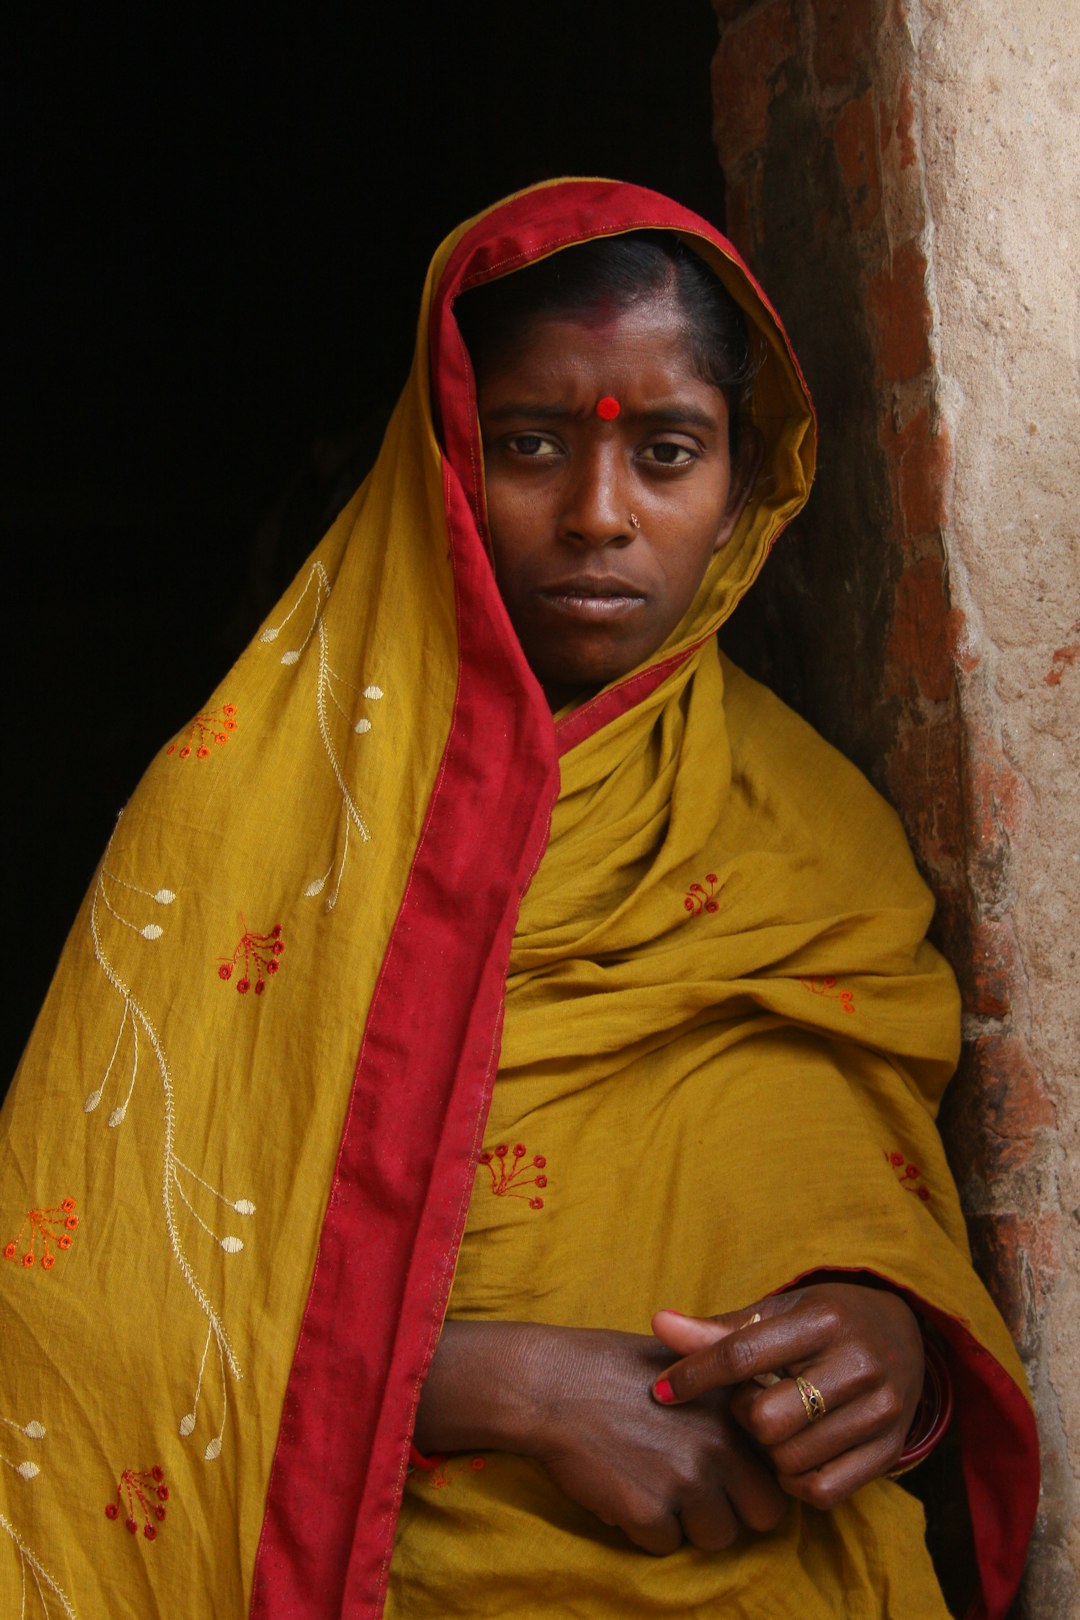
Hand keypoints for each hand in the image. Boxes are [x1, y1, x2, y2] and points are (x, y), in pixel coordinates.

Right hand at [414, 1319, 785, 1554]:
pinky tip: (625, 1490)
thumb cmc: (611, 1365)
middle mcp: (719, 1444)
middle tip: (701, 1492)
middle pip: (762, 1515)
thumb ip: (725, 1380)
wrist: (549, 1384)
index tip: (734, 1475)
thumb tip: (766, 1400)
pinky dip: (646, 1528)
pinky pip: (665, 1546)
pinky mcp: (648, 1512)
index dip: (756, 1476)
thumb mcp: (679, 1356)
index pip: (777, 1469)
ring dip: (691, 1523)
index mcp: (732, 1406)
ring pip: (717, 1537)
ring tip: (658, 1487)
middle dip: (736, 1509)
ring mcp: (685, 1481)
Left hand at [651, 1282, 924, 1509]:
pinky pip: (823, 1490)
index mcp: (823, 1319)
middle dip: (744, 1417)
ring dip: (768, 1451)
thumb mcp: (777, 1312)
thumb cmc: (823, 1320)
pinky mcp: (890, 1450)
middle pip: (765, 1420)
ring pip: (791, 1460)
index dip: (694, 1376)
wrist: (904, 1331)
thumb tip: (658, 1323)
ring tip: (773, 1425)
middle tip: (748, 1403)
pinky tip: (793, 1454)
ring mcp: (881, 1410)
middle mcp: (858, 1363)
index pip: (742, 1355)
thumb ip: (720, 1328)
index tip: (661, 1391)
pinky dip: (796, 1481)